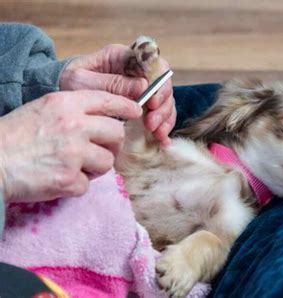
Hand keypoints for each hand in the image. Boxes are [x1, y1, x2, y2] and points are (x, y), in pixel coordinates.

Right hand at [0, 90, 140, 202]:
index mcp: (66, 104)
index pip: (107, 100)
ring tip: (72, 166)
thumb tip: (104, 119)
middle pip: (117, 133)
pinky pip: (88, 185)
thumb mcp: (42, 109)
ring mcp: (73, 153)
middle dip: (112, 144)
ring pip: (107, 162)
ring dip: (95, 167)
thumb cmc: (13, 136)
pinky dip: (76, 186)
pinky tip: (58, 179)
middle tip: (99, 150)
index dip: (126, 106)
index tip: (136, 111)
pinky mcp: (69, 179)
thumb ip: (74, 111)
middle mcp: (74, 125)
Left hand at [60, 44, 175, 144]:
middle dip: (162, 105)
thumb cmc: (67, 83)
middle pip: (164, 84)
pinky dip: (164, 126)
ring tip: (156, 133)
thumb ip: (111, 83)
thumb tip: (143, 87)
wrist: (60, 98)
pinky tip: (162, 140)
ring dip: (165, 118)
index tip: (152, 103)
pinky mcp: (142, 106)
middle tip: (151, 124)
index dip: (159, 83)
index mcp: (124, 58)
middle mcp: (137, 72)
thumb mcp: (82, 81)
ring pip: (165, 101)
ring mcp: (142, 89)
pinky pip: (160, 114)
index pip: (154, 64)